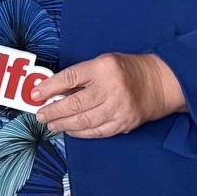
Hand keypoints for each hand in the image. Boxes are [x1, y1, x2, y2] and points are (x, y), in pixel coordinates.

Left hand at [37, 53, 184, 138]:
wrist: (160, 82)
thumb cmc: (128, 71)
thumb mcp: (103, 63)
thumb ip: (81, 77)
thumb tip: (55, 92)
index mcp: (103, 67)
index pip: (69, 78)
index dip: (49, 88)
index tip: (35, 94)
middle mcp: (111, 88)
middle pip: (74, 104)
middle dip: (53, 111)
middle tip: (40, 115)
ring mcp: (118, 108)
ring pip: (83, 121)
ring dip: (63, 124)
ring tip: (51, 124)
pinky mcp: (124, 123)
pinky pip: (96, 131)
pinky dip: (80, 133)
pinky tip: (70, 130)